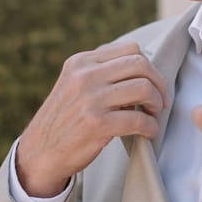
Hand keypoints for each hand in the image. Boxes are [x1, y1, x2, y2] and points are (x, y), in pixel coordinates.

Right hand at [15, 41, 167, 196]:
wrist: (41, 153)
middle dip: (158, 83)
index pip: (130, 49)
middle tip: (160, 101)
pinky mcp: (97, 124)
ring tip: (153, 116)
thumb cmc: (65, 120)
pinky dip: (151, 127)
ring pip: (143, 88)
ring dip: (156, 104)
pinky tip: (149, 133)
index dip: (149, 67)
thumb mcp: (74, 85)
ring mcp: (90, 99)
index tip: (153, 83)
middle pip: (140, 64)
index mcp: (81, 62)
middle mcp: (85, 76)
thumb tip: (143, 70)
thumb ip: (101, 72)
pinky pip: (139, 119)